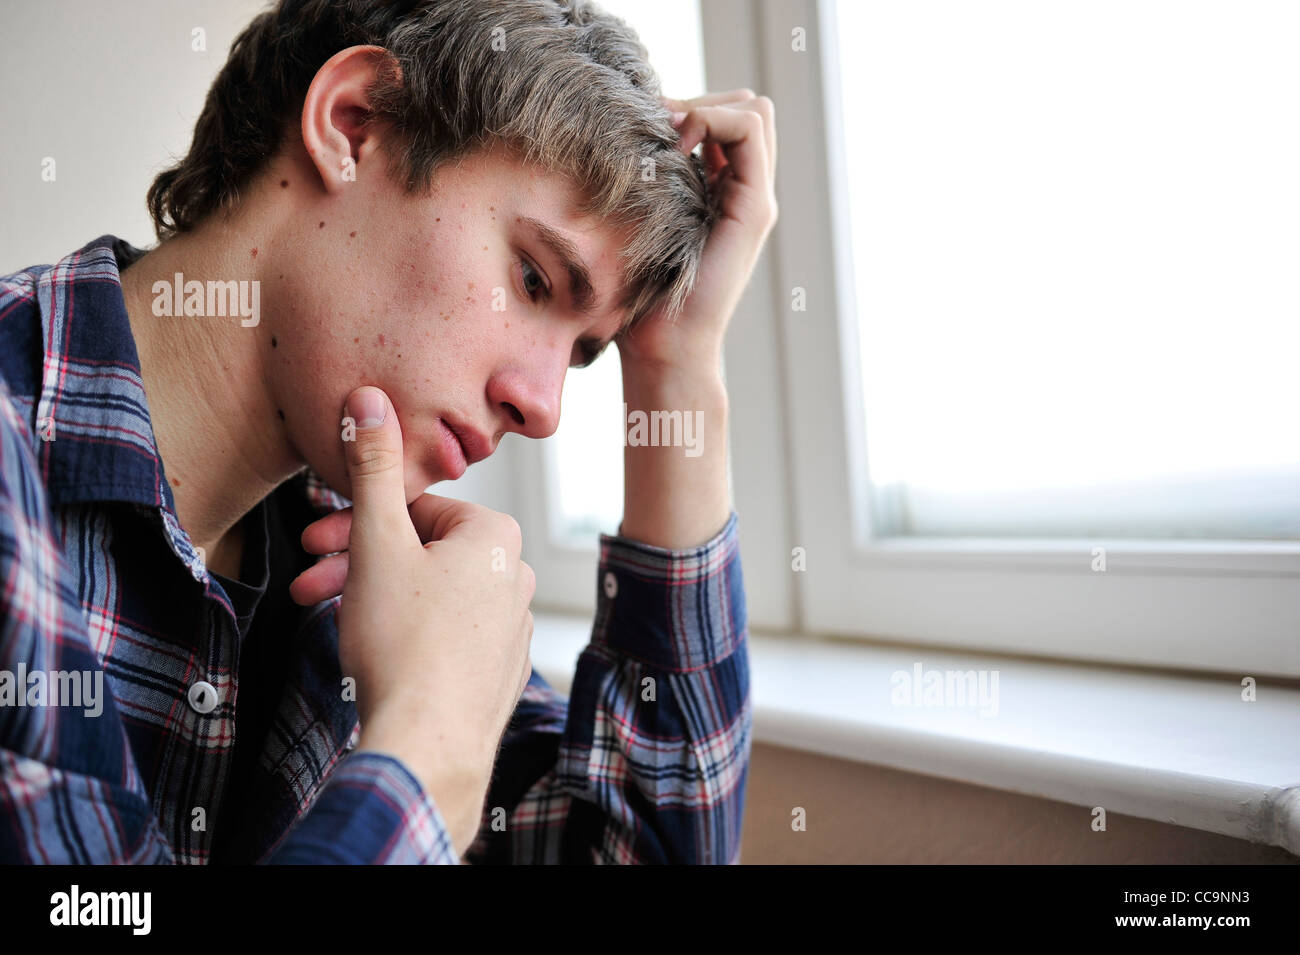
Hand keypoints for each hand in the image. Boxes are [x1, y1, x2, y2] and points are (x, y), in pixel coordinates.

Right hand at [293, 385, 535, 856]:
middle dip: (358, 563)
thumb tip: (369, 399)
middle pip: (421, 552)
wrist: (429, 746)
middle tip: (308, 582)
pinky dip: (407, 635)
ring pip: (430, 595)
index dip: (356, 522)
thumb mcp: (377, 543)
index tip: (314, 541)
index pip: (415, 508)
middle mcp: (514, 575)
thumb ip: (372, 468)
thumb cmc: (404, 644)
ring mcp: (511, 628)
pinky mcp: (499, 671)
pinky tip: (375, 655)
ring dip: (375, 599)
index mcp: (495, 536)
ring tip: (330, 622)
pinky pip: (446, 636)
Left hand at [617, 88, 778, 373]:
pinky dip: (712, 120)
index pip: (724, 118)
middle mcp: (745, 194)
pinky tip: (677, 147)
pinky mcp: (755, 208)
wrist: (663, 348)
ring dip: (706, 107)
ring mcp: (755, 200)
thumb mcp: (636, 228)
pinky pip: (750, 130)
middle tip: (655, 129)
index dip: (688, 107)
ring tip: (667, 138)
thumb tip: (619, 140)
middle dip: (698, 102)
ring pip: (753, 111)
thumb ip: (644, 187)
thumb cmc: (637, 299)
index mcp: (720, 195)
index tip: (645, 129)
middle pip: (744, 107)